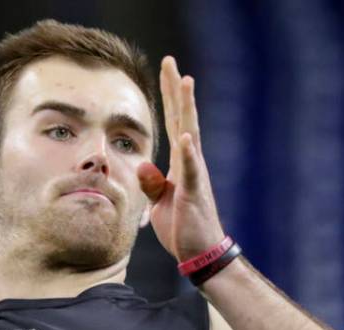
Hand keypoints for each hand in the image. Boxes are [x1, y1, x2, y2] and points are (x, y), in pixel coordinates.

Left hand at [137, 57, 224, 261]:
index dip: (168, 96)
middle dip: (175, 90)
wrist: (200, 253)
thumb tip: (143, 164)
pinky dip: (189, 153)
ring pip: (191, 135)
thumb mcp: (160, 202)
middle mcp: (190, 162)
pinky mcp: (195, 193)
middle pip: (182, 119)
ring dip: (187, 109)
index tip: (165, 69)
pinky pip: (192, 170)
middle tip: (170, 61)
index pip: (172, 122)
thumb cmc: (182, 227)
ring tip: (185, 82)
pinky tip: (187, 136)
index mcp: (180, 162)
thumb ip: (152, 183)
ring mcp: (195, 175)